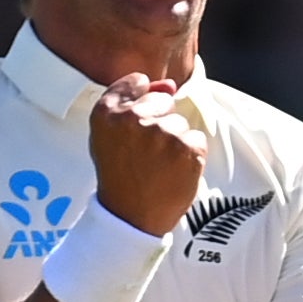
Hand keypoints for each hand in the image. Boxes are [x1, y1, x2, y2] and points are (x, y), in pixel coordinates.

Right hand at [89, 74, 206, 234]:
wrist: (130, 218)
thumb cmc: (118, 174)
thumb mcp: (108, 135)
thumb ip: (130, 101)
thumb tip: (169, 84)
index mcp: (106, 113)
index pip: (136, 83)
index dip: (139, 104)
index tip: (134, 129)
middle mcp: (133, 118)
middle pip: (162, 100)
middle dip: (158, 122)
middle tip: (145, 154)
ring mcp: (162, 132)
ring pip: (180, 122)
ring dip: (174, 141)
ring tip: (158, 166)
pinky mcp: (187, 147)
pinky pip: (196, 138)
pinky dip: (189, 155)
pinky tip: (173, 172)